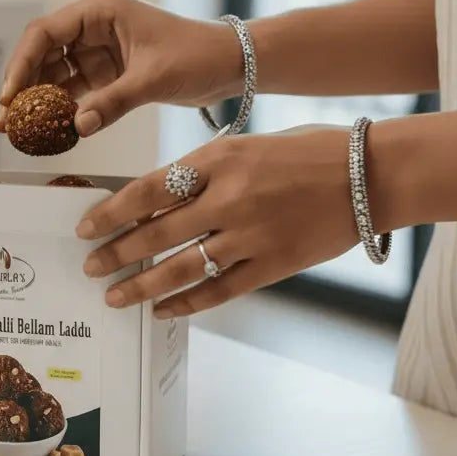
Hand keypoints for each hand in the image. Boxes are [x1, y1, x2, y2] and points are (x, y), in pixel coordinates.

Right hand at [0, 0, 244, 135]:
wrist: (232, 64)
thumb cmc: (198, 53)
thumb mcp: (152, 78)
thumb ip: (112, 103)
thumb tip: (76, 127)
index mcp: (99, 10)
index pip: (44, 33)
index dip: (21, 64)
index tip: (10, 95)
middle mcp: (92, 27)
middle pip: (42, 55)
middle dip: (23, 88)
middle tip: (7, 120)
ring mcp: (97, 51)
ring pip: (54, 75)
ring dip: (38, 102)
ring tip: (21, 130)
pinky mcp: (106, 74)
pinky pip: (73, 91)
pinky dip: (60, 109)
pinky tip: (48, 129)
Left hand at [76, 127, 358, 316]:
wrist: (371, 173)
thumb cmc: (303, 152)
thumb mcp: (241, 145)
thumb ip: (197, 172)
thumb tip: (149, 200)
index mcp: (217, 160)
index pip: (147, 190)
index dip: (111, 213)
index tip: (85, 228)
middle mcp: (229, 199)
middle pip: (156, 233)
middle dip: (117, 254)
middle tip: (91, 267)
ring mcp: (252, 235)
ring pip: (183, 267)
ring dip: (143, 285)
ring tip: (116, 297)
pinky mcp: (274, 265)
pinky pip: (220, 290)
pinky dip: (187, 302)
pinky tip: (163, 310)